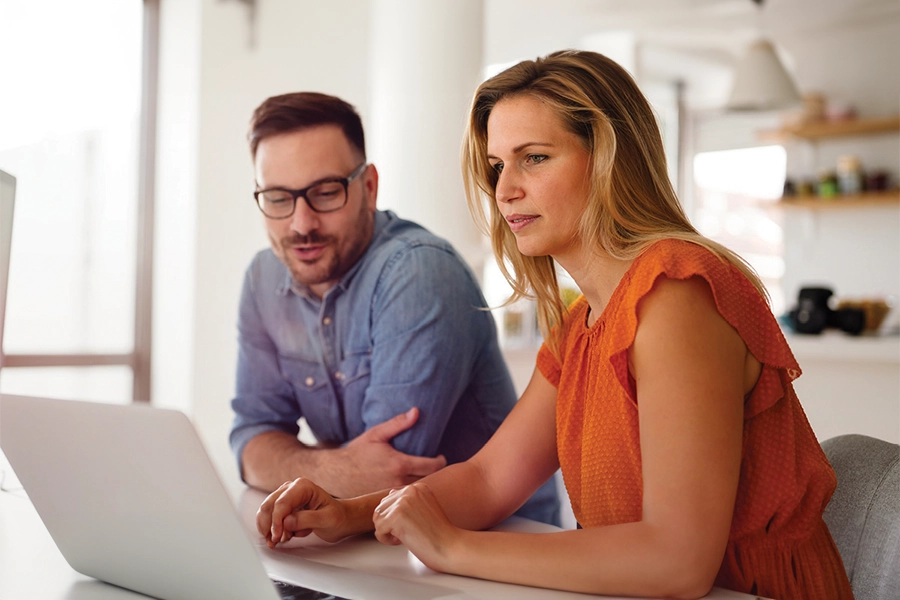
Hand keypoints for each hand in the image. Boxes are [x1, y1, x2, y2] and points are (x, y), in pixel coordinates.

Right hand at [256, 478, 351, 546]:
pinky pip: (269, 518)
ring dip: (269, 529)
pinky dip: (271, 530)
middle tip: (275, 541)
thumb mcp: (327, 519)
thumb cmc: (337, 517)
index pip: (282, 502)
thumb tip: (286, 522)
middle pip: (269, 505)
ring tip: (280, 540)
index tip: (277, 536)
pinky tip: (283, 537)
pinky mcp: (282, 507)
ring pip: (265, 512)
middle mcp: (291, 488)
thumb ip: (307, 519)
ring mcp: (285, 497)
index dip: (276, 521)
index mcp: (303, 486)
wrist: (340, 520)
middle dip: (269, 526)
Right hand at [331, 408, 446, 496]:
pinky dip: (411, 494)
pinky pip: (405, 499)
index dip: (441, 462)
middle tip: (435, 467)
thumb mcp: (377, 434)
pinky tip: (411, 488)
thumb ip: (398, 423)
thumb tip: (416, 411)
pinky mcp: (386, 502)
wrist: (336, 474)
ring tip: (425, 476)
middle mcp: (398, 482)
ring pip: (417, 491)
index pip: (432, 466)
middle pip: (429, 480)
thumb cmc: (357, 452)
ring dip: (424, 484)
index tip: (441, 457)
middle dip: (436, 473)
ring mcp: (392, 495)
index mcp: (399, 464)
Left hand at [372, 482, 461, 571]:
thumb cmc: (440, 535)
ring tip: (403, 536)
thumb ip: (408, 502)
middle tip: (407, 533)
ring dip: (387, 531)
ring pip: (377, 518)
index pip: (391, 498)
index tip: (411, 526)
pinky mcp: (397, 516)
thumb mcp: (425, 509)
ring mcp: (403, 502)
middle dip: (389, 523)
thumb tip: (385, 502)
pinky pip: (378, 530)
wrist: (451, 547)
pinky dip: (386, 540)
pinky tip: (401, 541)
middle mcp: (410, 490)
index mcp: (418, 487)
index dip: (396, 517)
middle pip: (381, 507)